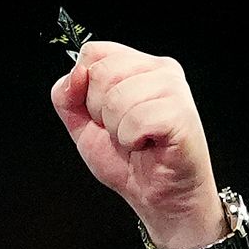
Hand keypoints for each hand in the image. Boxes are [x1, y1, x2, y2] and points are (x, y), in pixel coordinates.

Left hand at [51, 41, 224, 248]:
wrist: (157, 196)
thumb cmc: (128, 161)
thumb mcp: (82, 125)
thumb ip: (67, 96)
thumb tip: (75, 73)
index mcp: (138, 65)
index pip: (93, 52)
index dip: (85, 89)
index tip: (100, 114)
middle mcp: (160, 70)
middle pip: (102, 73)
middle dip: (100, 113)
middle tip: (123, 131)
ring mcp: (174, 89)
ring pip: (117, 98)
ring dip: (118, 130)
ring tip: (136, 140)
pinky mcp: (181, 114)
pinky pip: (135, 120)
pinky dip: (132, 140)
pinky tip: (147, 145)